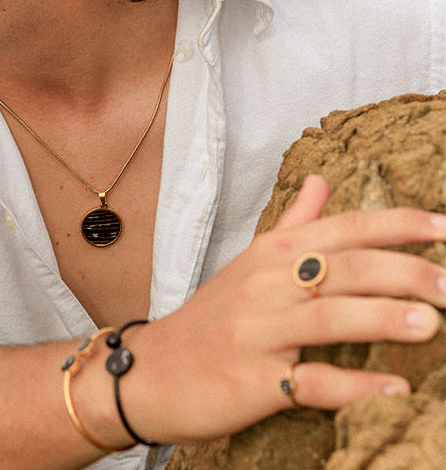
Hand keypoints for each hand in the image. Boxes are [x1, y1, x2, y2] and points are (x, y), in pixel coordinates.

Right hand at [121, 175, 445, 442]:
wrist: (152, 369)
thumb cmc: (211, 316)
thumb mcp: (249, 262)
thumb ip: (293, 223)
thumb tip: (323, 181)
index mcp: (270, 253)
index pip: (341, 228)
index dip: (397, 225)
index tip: (445, 228)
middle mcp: (266, 284)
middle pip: (341, 267)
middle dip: (404, 272)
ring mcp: (258, 332)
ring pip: (327, 317)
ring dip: (381, 318)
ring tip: (431, 325)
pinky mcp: (254, 380)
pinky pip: (310, 382)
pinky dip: (354, 387)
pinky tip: (395, 389)